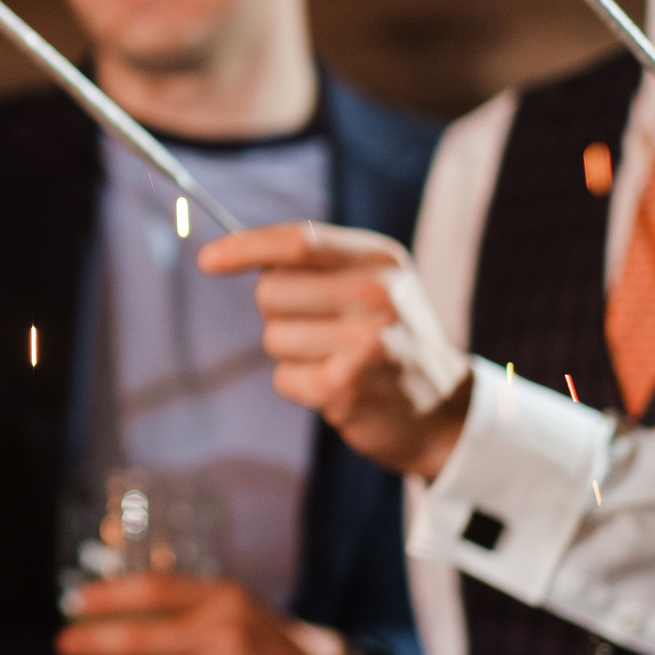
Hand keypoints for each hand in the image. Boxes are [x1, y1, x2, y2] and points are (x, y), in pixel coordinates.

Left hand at [58, 576, 350, 654]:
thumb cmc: (266, 650)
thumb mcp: (236, 610)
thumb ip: (187, 605)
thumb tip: (114, 605)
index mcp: (223, 598)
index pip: (154, 589)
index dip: (109, 596)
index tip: (75, 602)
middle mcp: (227, 632)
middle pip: (145, 634)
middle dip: (95, 640)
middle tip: (63, 646)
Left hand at [199, 221, 471, 478]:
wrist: (446, 413)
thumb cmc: (392, 338)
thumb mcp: (374, 283)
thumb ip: (315, 263)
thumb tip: (226, 252)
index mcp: (380, 260)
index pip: (297, 241)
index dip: (244, 247)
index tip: (207, 260)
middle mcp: (377, 295)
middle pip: (270, 291)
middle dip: (279, 311)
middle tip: (322, 328)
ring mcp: (365, 342)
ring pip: (272, 337)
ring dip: (292, 353)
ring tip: (339, 360)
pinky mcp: (348, 387)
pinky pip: (283, 378)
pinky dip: (300, 386)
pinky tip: (340, 388)